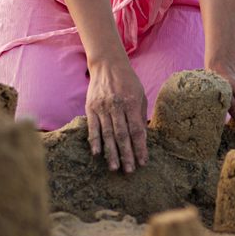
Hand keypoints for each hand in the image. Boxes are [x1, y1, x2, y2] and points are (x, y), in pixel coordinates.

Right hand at [85, 58, 148, 172]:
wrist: (107, 65)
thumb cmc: (128, 82)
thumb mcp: (140, 95)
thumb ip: (141, 116)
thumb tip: (143, 137)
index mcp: (132, 103)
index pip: (137, 130)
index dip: (140, 147)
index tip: (143, 161)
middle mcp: (117, 106)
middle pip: (122, 135)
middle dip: (127, 154)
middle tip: (130, 170)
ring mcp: (102, 107)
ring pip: (107, 134)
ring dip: (111, 152)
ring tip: (114, 167)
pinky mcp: (90, 107)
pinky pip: (93, 127)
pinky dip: (95, 141)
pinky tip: (97, 154)